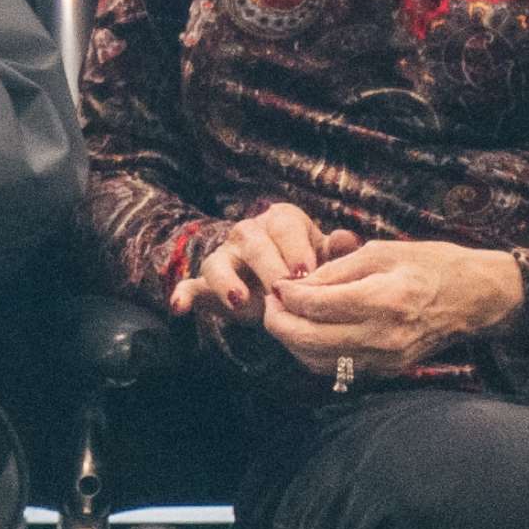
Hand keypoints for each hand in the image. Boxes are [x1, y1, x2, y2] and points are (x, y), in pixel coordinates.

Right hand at [172, 201, 339, 329]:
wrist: (286, 289)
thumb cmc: (309, 269)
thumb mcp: (327, 259)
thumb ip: (337, 251)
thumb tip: (349, 240)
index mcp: (280, 220)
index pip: (285, 226)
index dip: (295, 247)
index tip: (306, 272)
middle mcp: (248, 232)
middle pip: (253, 244)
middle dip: (268, 268)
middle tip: (282, 291)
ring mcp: (224, 257)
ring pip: (217, 263)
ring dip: (227, 282)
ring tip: (241, 302)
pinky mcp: (207, 283)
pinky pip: (191, 285)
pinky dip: (182, 295)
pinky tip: (179, 308)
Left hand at [260, 237, 527, 381]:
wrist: (474, 298)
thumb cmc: (430, 265)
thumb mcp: (381, 252)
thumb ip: (336, 270)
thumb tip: (296, 286)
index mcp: (382, 300)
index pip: (315, 306)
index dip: (287, 296)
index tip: (278, 284)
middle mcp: (382, 336)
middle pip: (308, 339)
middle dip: (278, 322)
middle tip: (271, 303)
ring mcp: (385, 359)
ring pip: (317, 361)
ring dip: (292, 342)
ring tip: (284, 317)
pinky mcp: (387, 371)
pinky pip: (337, 369)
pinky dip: (314, 354)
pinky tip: (309, 333)